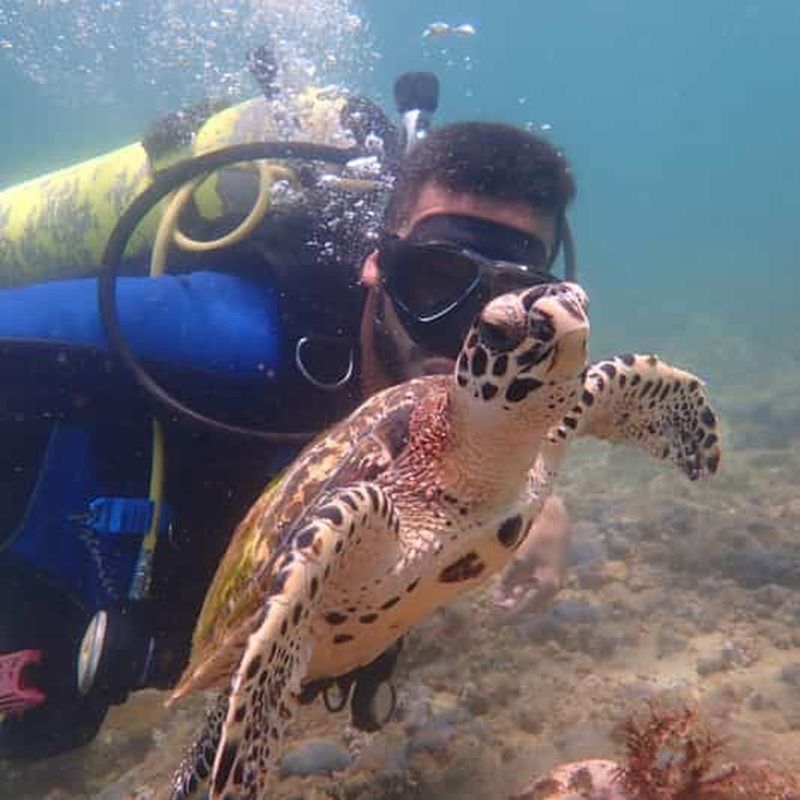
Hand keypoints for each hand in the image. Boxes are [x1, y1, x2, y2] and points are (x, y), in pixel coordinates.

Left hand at [492, 495, 569, 617]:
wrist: (557, 522)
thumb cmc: (539, 539)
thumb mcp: (520, 560)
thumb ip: (508, 580)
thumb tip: (497, 599)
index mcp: (547, 586)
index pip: (527, 608)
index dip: (511, 613)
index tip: (497, 616)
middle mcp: (553, 587)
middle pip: (531, 605)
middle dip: (514, 607)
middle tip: (497, 605)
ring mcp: (553, 579)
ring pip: (533, 596)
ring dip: (518, 598)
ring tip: (502, 596)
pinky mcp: (550, 571)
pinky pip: (535, 587)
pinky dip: (523, 588)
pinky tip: (512, 584)